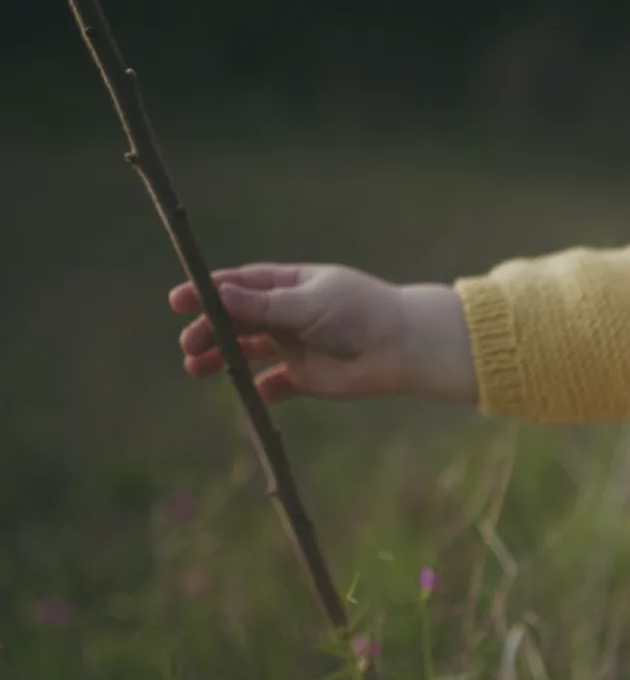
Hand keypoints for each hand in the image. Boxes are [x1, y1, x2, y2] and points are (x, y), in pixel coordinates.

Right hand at [169, 264, 475, 404]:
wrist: (402, 348)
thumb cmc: (360, 313)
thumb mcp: (309, 303)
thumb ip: (265, 305)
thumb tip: (218, 294)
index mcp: (288, 286)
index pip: (237, 286)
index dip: (206, 293)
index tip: (177, 301)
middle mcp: (287, 315)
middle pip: (236, 321)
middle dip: (208, 331)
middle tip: (188, 345)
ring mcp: (295, 346)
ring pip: (248, 353)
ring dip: (222, 360)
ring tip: (196, 369)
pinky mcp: (307, 377)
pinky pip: (275, 385)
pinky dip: (261, 390)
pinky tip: (252, 393)